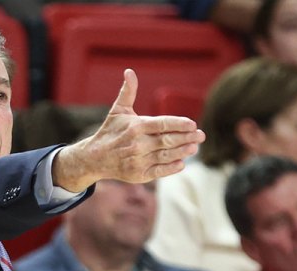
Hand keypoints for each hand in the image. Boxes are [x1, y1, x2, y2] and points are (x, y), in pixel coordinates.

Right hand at [52, 69, 204, 192]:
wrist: (95, 157)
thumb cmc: (110, 131)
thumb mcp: (118, 110)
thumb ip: (128, 92)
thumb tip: (129, 71)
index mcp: (136, 126)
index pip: (162, 124)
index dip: (179, 124)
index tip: (193, 124)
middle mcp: (138, 144)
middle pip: (167, 140)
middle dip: (186, 138)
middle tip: (201, 135)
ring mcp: (138, 160)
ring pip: (165, 155)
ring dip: (182, 152)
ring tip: (194, 147)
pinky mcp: (139, 174)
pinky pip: (159, 171)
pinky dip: (171, 168)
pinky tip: (182, 163)